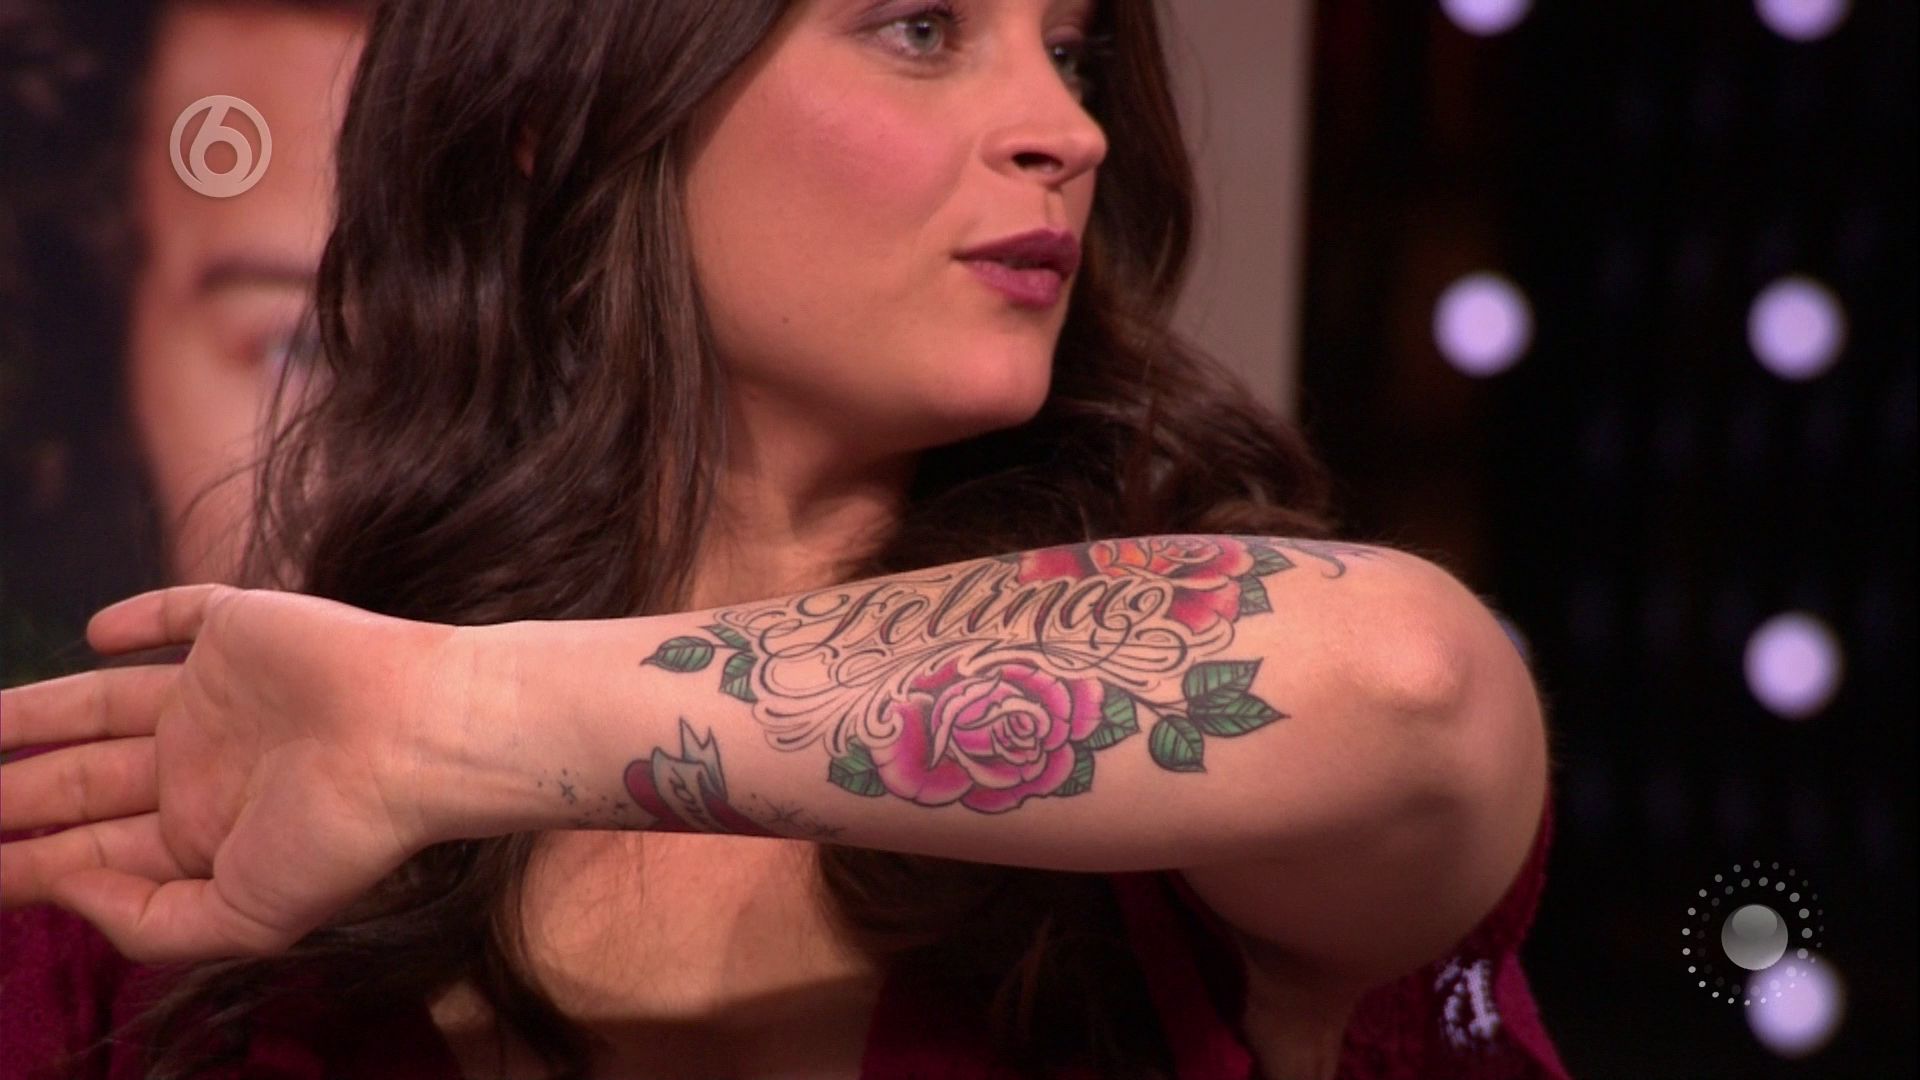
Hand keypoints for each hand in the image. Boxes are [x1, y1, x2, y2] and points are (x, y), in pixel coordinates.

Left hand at [0, 586, 462, 963]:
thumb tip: (63, 884)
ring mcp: (221, 693)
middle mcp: (206, 762)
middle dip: (10, 793)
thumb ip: (147, 923)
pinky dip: (136, 620)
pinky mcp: (243, 626)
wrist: (418, 736)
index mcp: (206, 832)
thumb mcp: (243, 917)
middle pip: (81, 779)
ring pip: (102, 702)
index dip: (22, 863)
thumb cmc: (348, 832)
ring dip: (36, 711)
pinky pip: (179, 614)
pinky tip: (90, 635)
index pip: (89, 850)